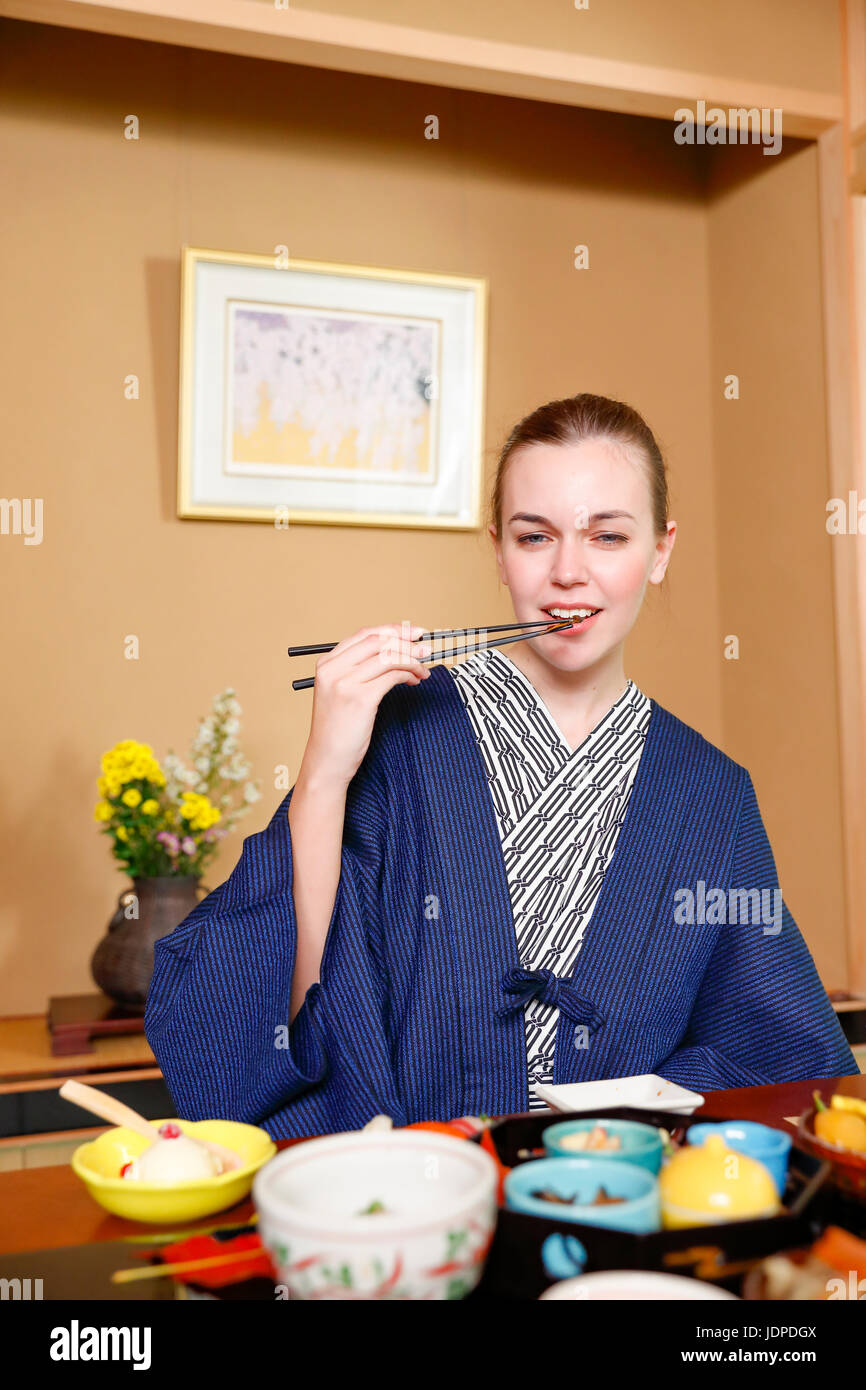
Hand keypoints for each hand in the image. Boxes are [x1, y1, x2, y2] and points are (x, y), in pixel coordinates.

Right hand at [301, 622, 431, 786]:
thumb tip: (393, 651)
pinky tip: (414, 681)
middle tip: (425, 649)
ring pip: (388, 657)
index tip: (412, 633)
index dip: (393, 630)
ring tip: (423, 669)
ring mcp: (345, 683)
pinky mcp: (360, 699)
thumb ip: (356, 670)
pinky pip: (392, 676)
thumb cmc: (337, 729)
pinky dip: (409, 674)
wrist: (327, 760)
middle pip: (378, 641)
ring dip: (412, 659)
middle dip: (407, 642)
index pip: (365, 634)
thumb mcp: (339, 692)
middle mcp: (333, 669)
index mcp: (326, 664)